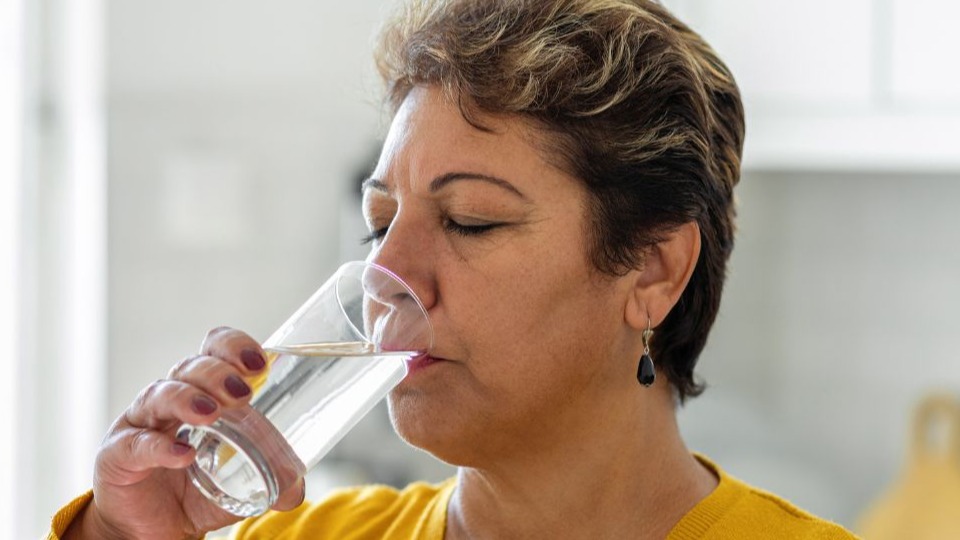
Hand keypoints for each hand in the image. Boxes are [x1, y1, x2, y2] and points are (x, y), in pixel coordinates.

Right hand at [64, 327, 304, 539]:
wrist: (151, 528)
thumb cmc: (193, 490)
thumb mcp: (239, 484)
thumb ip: (271, 481)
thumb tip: (296, 491)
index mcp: (202, 392)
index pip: (214, 351)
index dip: (234, 347)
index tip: (260, 363)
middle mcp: (170, 398)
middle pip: (190, 367)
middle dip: (218, 373)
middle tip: (242, 393)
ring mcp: (141, 423)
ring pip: (160, 394)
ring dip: (187, 398)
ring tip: (211, 414)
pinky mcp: (118, 455)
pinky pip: (136, 444)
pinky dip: (159, 447)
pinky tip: (182, 454)